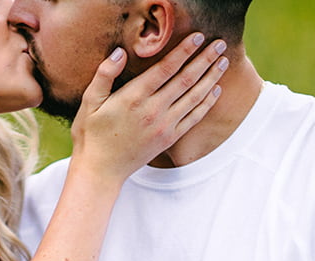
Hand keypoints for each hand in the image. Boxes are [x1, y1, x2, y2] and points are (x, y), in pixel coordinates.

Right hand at [69, 33, 227, 182]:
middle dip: (205, 59)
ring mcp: (164, 126)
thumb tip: (120, 52)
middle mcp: (153, 110)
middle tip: (220, 43)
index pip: (166, 67)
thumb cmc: (92, 135)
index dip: (184, 50)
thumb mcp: (90, 102)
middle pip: (186, 79)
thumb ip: (104, 74)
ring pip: (194, 97)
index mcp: (134, 96)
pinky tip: (216, 90)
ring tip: (224, 62)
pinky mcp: (169, 139)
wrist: (101, 170)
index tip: (198, 36)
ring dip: (211, 78)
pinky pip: (193, 118)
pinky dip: (207, 103)